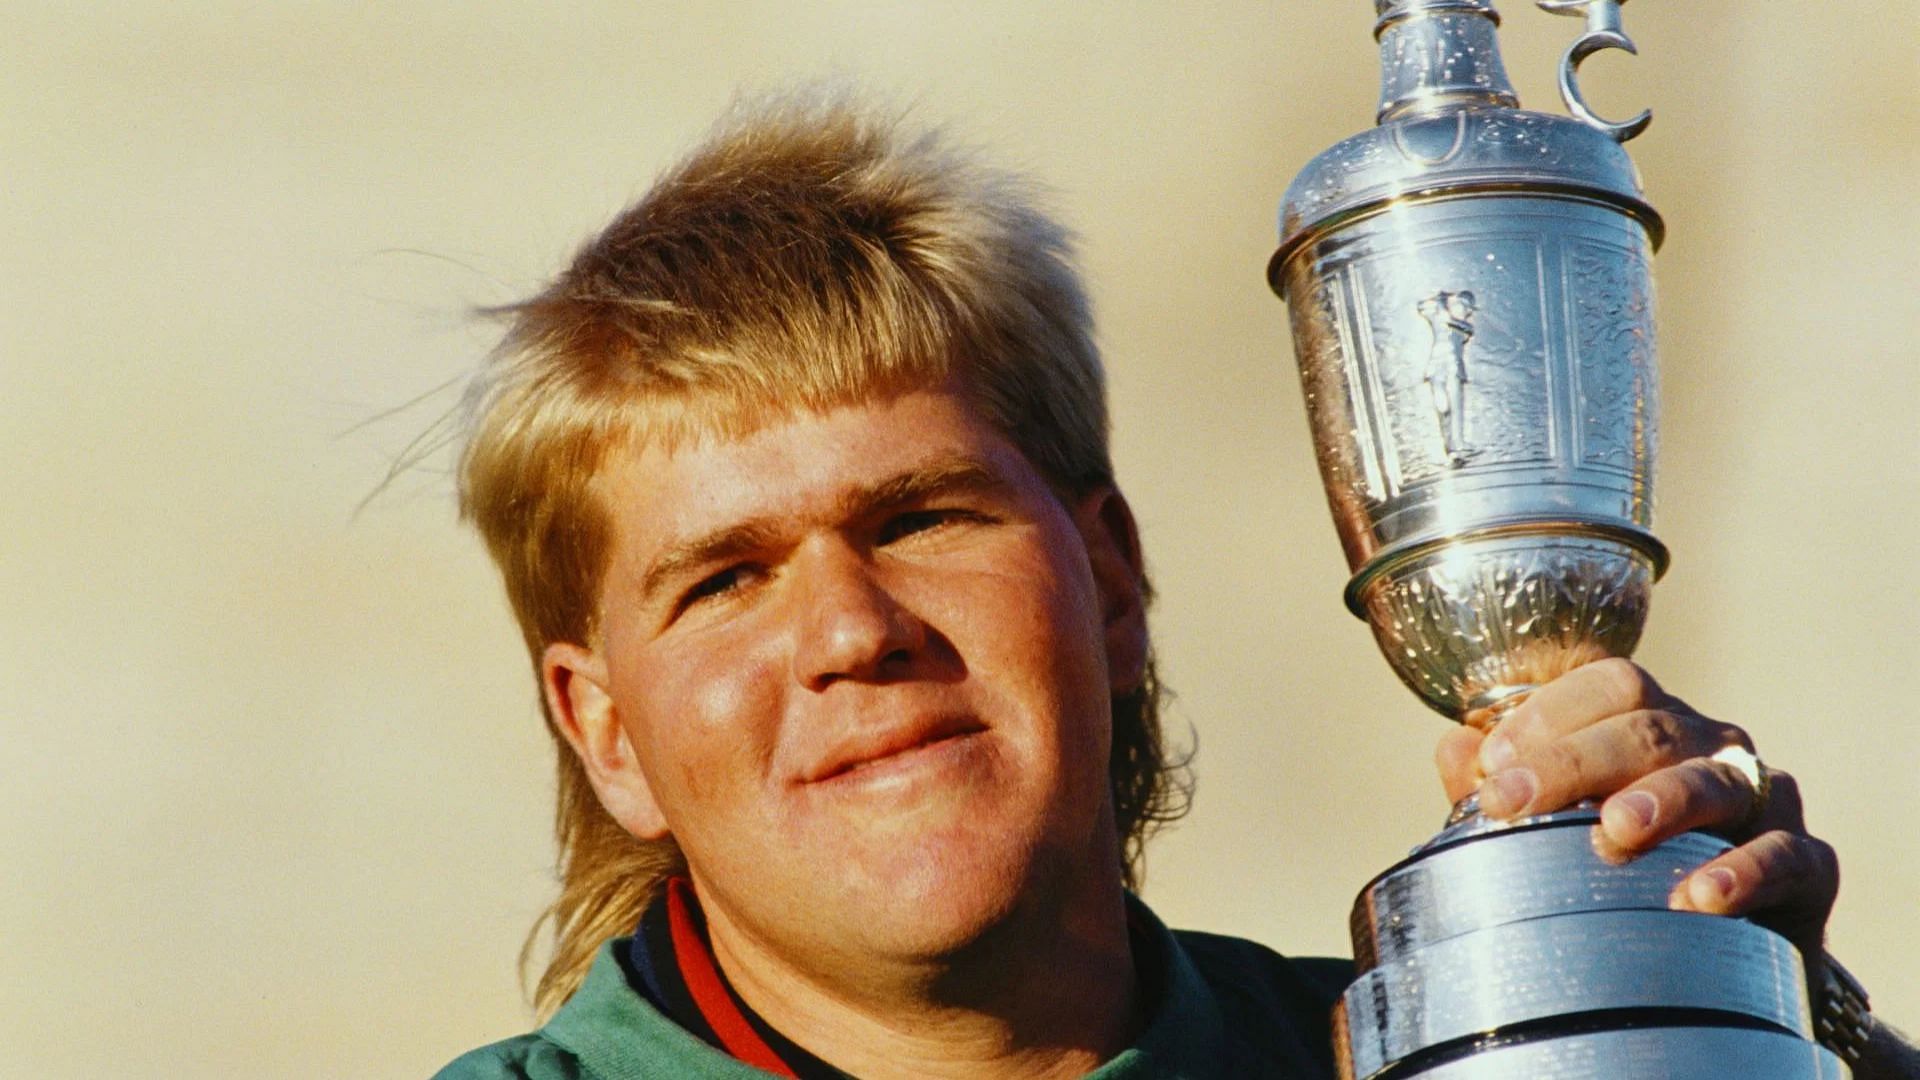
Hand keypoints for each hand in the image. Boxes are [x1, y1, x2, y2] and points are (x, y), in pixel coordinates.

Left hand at [1432, 658, 1838, 961]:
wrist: (1722, 948)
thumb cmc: (1626, 866)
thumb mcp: (1555, 823)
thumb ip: (1503, 786)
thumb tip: (1454, 747)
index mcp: (1654, 721)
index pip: (1611, 684)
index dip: (1549, 712)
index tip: (1490, 765)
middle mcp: (1713, 745)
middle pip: (1648, 728)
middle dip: (1574, 761)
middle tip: (1512, 801)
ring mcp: (1764, 798)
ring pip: (1714, 780)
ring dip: (1661, 800)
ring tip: (1614, 831)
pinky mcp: (1807, 864)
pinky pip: (1784, 855)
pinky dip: (1744, 872)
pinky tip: (1698, 896)